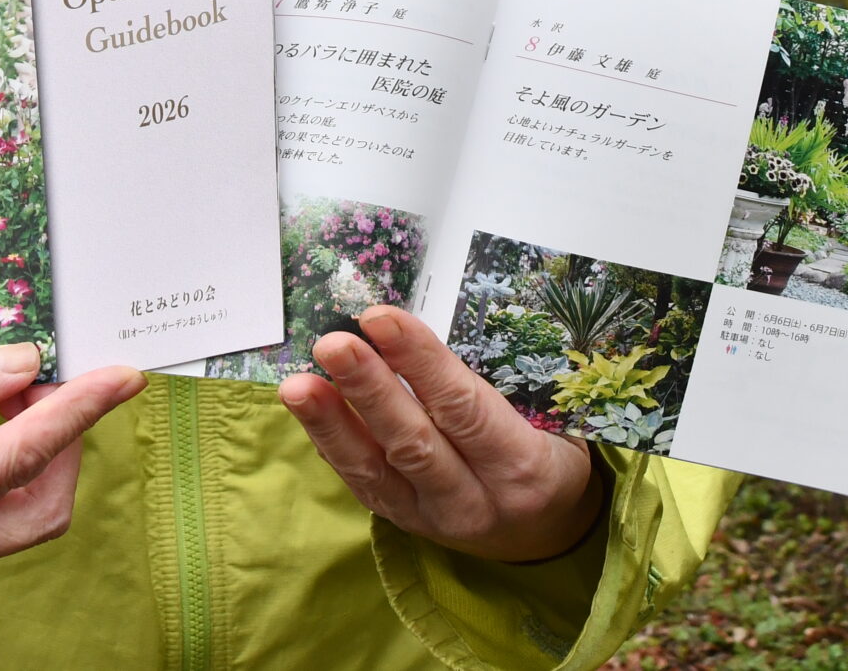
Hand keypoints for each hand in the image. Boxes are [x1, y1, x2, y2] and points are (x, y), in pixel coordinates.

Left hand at [279, 306, 603, 563]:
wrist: (543, 530)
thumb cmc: (548, 450)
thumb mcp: (549, 417)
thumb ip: (499, 379)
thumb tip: (423, 324)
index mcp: (522, 468)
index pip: (464, 408)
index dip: (420, 362)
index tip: (381, 317)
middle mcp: (476, 501)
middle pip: (414, 443)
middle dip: (368, 390)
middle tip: (332, 344)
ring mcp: (432, 518)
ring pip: (375, 470)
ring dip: (332, 422)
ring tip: (298, 384)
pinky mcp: (401, 522)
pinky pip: (359, 481)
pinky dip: (330, 441)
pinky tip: (307, 406)